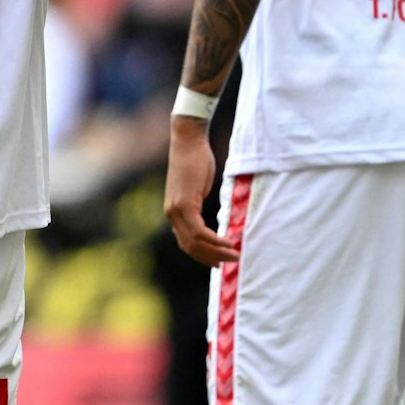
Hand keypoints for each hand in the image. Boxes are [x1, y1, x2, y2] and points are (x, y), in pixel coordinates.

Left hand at [164, 117, 236, 266]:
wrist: (188, 141)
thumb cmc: (196, 161)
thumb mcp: (197, 189)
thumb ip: (198, 206)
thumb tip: (208, 221)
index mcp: (173, 212)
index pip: (186, 243)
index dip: (203, 255)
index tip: (219, 262)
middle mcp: (171, 214)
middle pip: (190, 247)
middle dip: (212, 258)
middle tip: (230, 262)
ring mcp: (175, 211)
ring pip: (195, 242)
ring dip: (215, 252)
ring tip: (234, 255)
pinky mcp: (184, 204)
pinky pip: (199, 231)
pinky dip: (214, 239)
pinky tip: (227, 241)